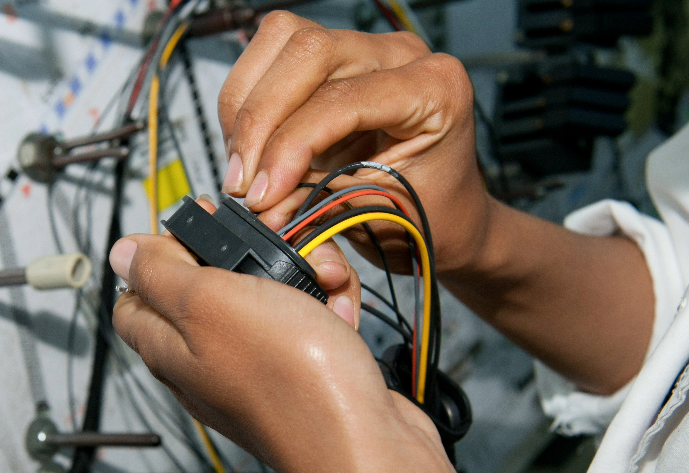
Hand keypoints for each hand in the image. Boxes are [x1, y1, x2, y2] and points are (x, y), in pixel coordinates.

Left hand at [108, 223, 485, 472]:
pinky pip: (305, 324)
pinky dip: (324, 309)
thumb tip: (121, 253)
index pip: (133, 295)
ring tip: (318, 280)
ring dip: (297, 277)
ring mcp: (252, 369)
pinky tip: (337, 316)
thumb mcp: (207, 301)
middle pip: (206, 286)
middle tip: (271, 247)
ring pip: (265, 297)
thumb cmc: (288, 378)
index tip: (193, 232)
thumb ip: (159, 273)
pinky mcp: (300, 374)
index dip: (156, 255)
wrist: (364, 439)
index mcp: (168, 346)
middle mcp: (204, 362)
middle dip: (244, 255)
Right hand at [218, 12, 489, 274]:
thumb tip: (258, 202)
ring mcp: (365, 50)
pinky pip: (272, 57)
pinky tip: (251, 148)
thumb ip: (315, 202)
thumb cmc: (430, 214)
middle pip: (307, 51)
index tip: (262, 195)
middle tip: (243, 181)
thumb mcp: (377, 214)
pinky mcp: (332, 60)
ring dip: (246, 106)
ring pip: (281, 40)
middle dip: (259, 118)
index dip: (289, 146)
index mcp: (433, 88)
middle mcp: (401, 55)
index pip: (340, 98)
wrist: (445, 215)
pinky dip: (245, 103)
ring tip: (245, 165)